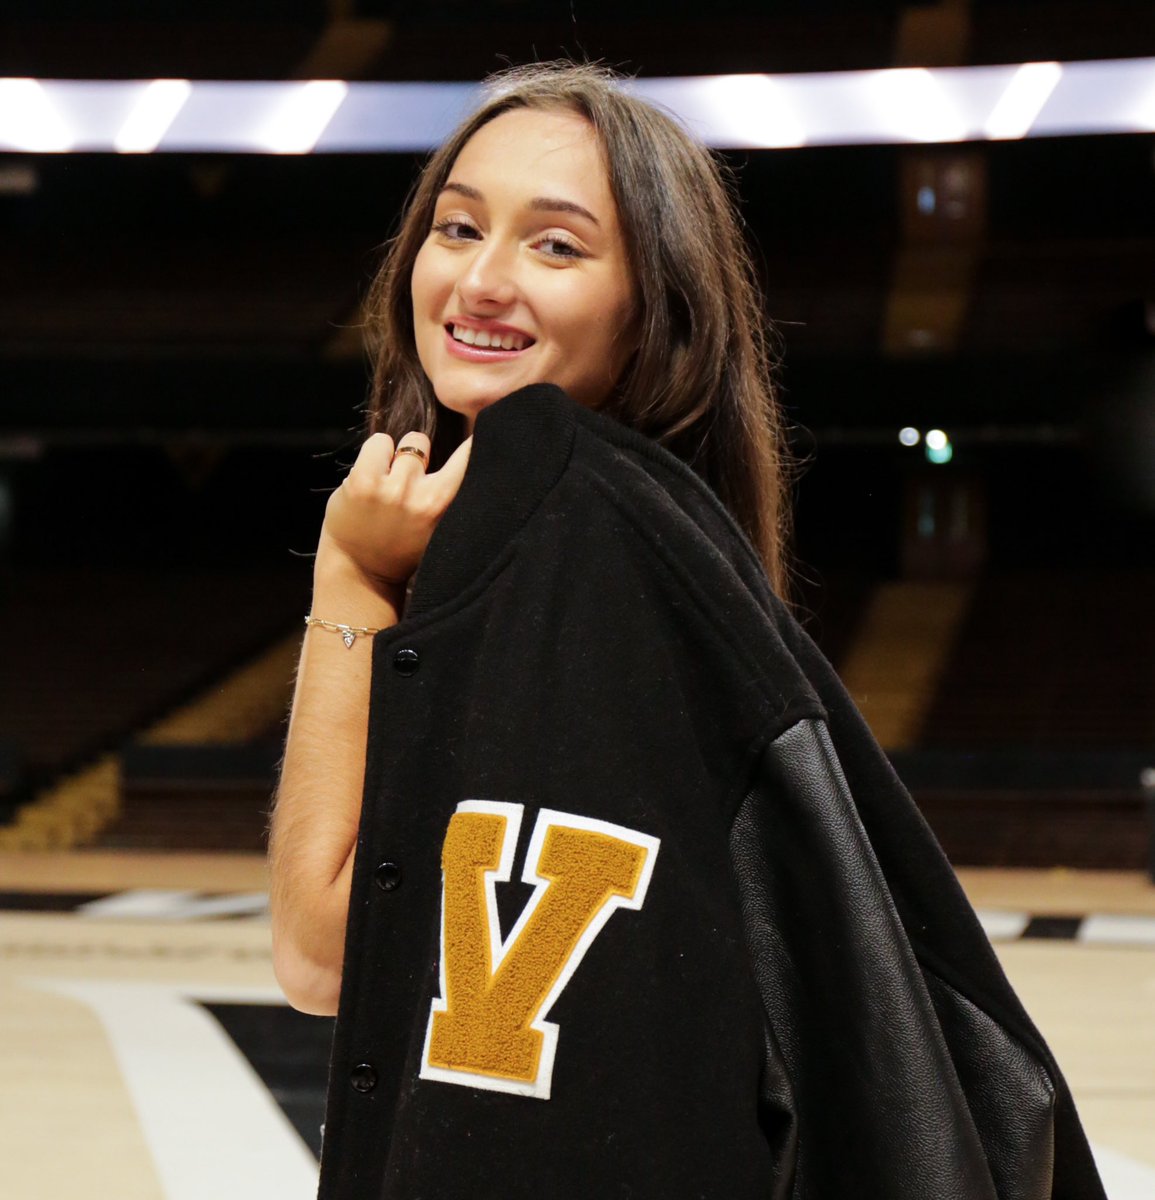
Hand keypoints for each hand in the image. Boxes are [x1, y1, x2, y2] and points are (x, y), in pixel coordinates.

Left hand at [318, 431, 472, 592]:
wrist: (361, 571)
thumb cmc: (404, 544)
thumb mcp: (439, 522)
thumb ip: (452, 490)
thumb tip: (472, 442)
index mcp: (446, 507)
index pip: (471, 456)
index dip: (473, 436)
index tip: (475, 423)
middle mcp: (423, 497)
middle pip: (424, 441)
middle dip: (419, 452)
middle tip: (409, 478)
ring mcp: (392, 488)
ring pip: (402, 442)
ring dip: (395, 457)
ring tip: (388, 485)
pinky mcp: (363, 481)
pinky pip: (378, 442)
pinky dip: (375, 455)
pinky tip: (371, 480)